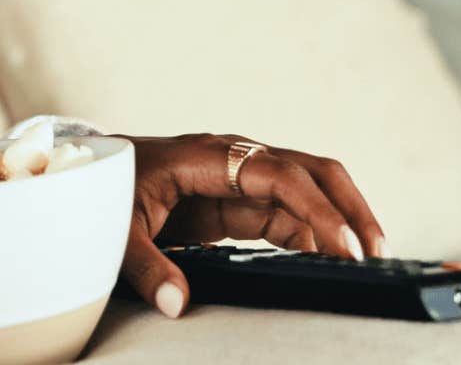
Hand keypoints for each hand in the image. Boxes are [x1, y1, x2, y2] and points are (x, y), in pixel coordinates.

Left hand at [114, 132, 386, 318]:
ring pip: (307, 191)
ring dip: (339, 221)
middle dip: (349, 208)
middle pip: (311, 172)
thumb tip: (177, 302)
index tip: (344, 249)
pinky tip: (330, 263)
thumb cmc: (100, 189)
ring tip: (366, 263)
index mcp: (205, 157)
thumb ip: (146, 265)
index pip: (279, 175)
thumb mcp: (114, 229)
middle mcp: (231, 161)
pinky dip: (315, 235)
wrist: (83, 172)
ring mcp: (236, 180)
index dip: (317, 210)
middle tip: (378, 254)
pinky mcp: (234, 203)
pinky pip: (288, 214)